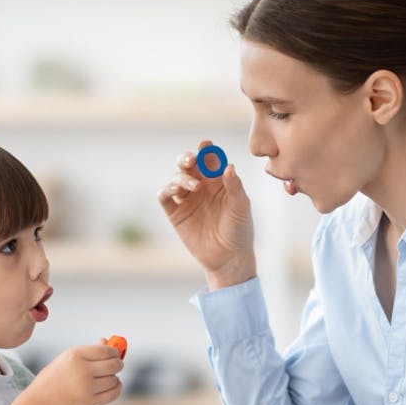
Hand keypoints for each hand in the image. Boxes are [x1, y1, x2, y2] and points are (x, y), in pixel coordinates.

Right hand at [26, 345, 122, 404]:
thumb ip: (89, 351)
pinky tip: (111, 386)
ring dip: (114, 378)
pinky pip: (113, 393)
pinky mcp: (89, 402)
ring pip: (114, 379)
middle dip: (118, 364)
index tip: (115, 354)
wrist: (42, 402)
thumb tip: (108, 341)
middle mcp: (82, 370)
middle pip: (114, 364)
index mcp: (76, 355)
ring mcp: (86, 387)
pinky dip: (116, 388)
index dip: (114, 352)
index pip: (106, 351)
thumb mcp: (68, 359)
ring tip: (105, 378)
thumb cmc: (56, 378)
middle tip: (116, 365)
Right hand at [157, 140, 255, 288]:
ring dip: (181, 176)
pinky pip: (165, 196)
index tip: (205, 146)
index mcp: (219, 181)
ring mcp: (187, 200)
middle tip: (191, 160)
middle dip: (187, 158)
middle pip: (188, 165)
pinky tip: (176, 190)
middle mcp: (201, 187)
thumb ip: (235, 186)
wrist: (228, 258)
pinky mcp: (176, 214)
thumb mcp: (241, 207)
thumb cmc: (239, 231)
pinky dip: (167, 189)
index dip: (206, 150)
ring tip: (193, 187)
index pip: (209, 160)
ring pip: (176, 177)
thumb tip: (229, 166)